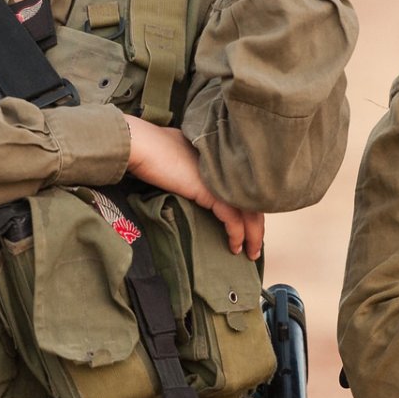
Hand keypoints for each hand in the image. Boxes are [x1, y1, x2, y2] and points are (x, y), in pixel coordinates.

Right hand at [124, 116, 264, 259]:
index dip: (251, 207)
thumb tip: (191, 171)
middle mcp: (227, 167)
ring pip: (249, 211)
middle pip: (253, 199)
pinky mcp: (212, 192)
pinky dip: (237, 235)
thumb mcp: (180, 154)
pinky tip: (235, 246)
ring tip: (250, 252)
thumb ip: (194, 163)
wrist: (141, 145)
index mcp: (222, 157)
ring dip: (253, 235)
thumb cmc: (152, 146)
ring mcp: (222, 179)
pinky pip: (233, 219)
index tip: (250, 226)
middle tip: (255, 245)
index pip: (245, 186)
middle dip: (257, 226)